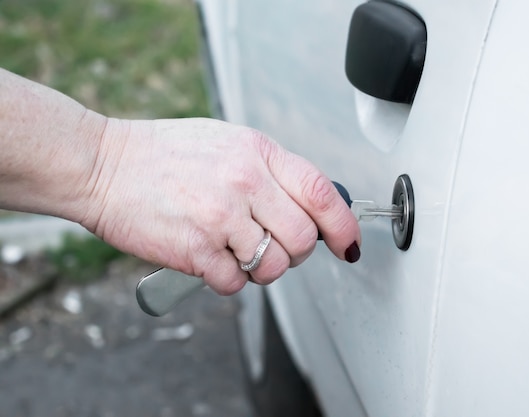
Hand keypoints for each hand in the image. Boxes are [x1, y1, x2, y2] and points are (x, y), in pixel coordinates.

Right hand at [80, 117, 360, 294]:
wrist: (103, 164)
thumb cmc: (165, 154)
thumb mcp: (229, 144)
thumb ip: (271, 173)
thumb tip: (311, 206)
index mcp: (258, 153)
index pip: (322, 192)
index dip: (343, 224)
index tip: (347, 243)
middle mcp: (245, 182)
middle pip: (303, 239)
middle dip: (295, 252)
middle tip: (274, 247)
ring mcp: (221, 216)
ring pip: (273, 266)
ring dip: (260, 268)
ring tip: (234, 251)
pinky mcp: (196, 248)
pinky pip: (235, 283)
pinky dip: (227, 279)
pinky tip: (208, 257)